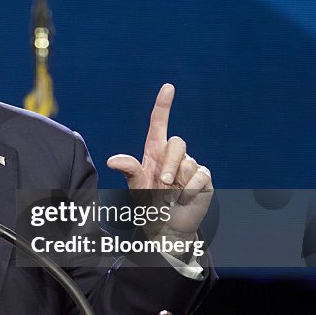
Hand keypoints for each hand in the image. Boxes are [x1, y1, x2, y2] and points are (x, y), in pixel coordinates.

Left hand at [106, 84, 212, 238]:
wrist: (166, 227)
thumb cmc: (149, 204)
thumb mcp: (136, 187)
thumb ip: (129, 171)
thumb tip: (112, 160)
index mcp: (155, 152)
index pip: (160, 124)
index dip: (163, 105)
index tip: (168, 87)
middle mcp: (173, 156)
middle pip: (177, 143)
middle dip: (170, 164)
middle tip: (163, 185)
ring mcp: (190, 166)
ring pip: (188, 163)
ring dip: (178, 183)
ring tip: (171, 196)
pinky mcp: (204, 179)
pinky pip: (200, 177)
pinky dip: (189, 191)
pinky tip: (184, 199)